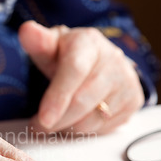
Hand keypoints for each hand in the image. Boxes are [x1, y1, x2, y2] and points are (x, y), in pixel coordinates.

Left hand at [18, 21, 144, 134]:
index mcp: (89, 43)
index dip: (58, 96)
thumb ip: (37, 42)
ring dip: (67, 127)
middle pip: (82, 101)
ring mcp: (127, 81)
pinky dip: (83, 130)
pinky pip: (103, 128)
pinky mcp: (134, 102)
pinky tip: (75, 119)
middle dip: (56, 119)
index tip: (43, 119)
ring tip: (56, 120)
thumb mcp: (51, 46)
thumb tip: (27, 31)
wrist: (98, 61)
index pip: (75, 71)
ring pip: (91, 120)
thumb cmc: (68, 56)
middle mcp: (114, 60)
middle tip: (38, 125)